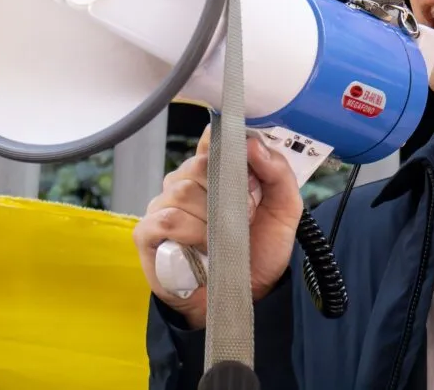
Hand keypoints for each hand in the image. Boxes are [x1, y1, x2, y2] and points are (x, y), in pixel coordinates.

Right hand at [132, 126, 302, 328]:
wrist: (250, 294)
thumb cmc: (261, 249)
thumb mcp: (285, 208)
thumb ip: (278, 172)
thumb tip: (253, 144)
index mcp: (217, 171)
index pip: (212, 139)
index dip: (228, 147)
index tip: (246, 166)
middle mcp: (185, 183)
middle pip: (197, 165)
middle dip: (227, 192)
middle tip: (243, 217)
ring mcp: (164, 207)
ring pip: (182, 191)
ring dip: (211, 218)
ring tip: (224, 238)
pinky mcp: (148, 234)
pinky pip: (164, 219)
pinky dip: (189, 233)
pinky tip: (203, 247)